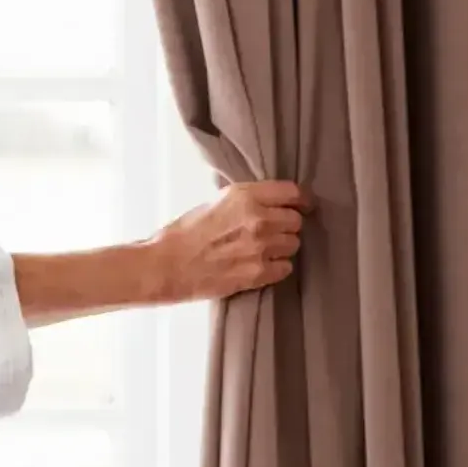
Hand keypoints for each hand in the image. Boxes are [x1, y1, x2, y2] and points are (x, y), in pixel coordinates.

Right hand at [142, 180, 305, 301]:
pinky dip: (276, 267)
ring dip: (282, 246)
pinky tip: (259, 264)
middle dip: (286, 225)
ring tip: (261, 249)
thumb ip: (244, 200)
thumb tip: (270, 203)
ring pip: (294, 245)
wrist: (165, 265)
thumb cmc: (182, 233)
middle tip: (270, 231)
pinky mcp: (259, 273)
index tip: (302, 205)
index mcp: (244, 196)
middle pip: (296, 221)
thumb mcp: (213, 202)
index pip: (293, 192)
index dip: (300, 199)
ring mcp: (261, 248)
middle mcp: (258, 220)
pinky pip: (286, 268)